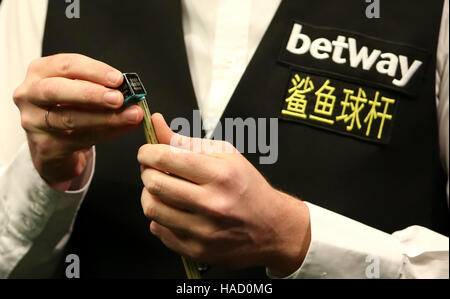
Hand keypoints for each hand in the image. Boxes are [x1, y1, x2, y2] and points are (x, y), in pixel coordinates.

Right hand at [13, 54, 142, 189]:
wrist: (53, 146)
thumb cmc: (69, 109)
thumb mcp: (80, 92)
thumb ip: (100, 88)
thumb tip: (130, 92)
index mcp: (39, 72)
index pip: (65, 65)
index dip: (94, 70)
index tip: (118, 78)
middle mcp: (29, 94)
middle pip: (57, 90)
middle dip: (92, 93)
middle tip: (119, 98)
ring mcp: (33, 122)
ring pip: (70, 118)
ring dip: (105, 117)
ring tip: (130, 115)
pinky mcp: (45, 146)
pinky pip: (80, 139)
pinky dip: (106, 132)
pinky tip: (123, 127)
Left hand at [138, 114, 310, 276]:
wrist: (271, 228)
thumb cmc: (248, 188)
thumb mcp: (225, 156)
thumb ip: (186, 141)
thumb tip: (156, 123)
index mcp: (221, 175)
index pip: (166, 158)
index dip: (147, 152)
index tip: (147, 152)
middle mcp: (212, 204)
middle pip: (154, 184)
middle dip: (147, 172)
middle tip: (154, 170)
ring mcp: (203, 231)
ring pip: (152, 209)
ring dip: (149, 194)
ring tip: (161, 189)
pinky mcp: (196, 250)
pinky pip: (159, 230)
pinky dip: (160, 217)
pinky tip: (174, 210)